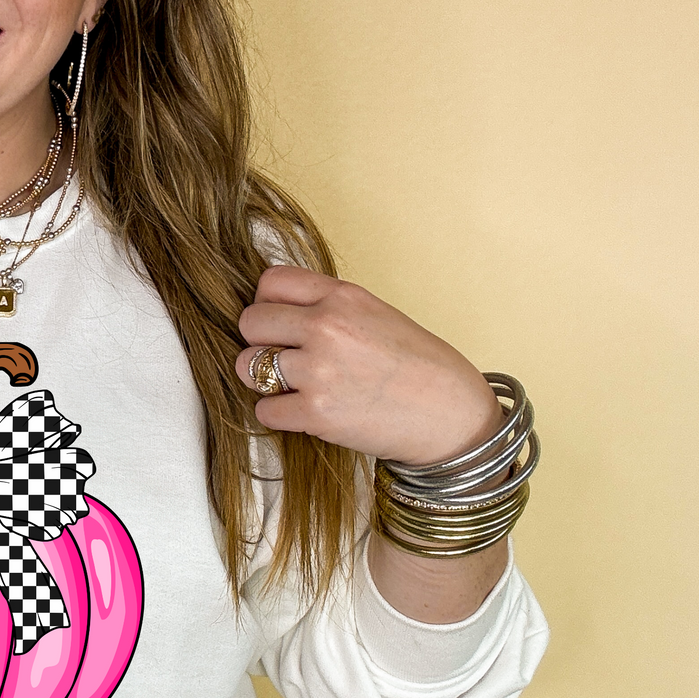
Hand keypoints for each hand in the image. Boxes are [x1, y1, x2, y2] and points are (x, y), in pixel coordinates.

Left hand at [236, 267, 501, 463]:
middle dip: (260, 342)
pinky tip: (304, 412)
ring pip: (247, 366)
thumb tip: (275, 310)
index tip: (281, 323)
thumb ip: (327, 306)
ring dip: (262, 379)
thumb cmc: (417, 366)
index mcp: (343, 296)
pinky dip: (278, 415)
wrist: (451, 415)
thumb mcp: (375, 314)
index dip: (268, 305)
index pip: (270, 282)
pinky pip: (264, 410)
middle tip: (284, 358)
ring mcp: (319, 369)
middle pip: (250, 322)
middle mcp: (327, 326)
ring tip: (293, 386)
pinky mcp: (316, 412)